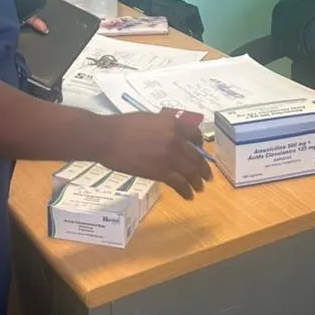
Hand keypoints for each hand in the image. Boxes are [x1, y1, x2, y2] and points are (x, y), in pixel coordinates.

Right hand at [95, 111, 212, 200]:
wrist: (107, 138)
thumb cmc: (122, 126)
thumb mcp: (149, 118)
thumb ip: (164, 126)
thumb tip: (170, 134)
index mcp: (173, 124)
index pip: (196, 136)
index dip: (200, 147)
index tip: (200, 154)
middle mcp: (176, 139)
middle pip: (196, 157)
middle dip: (203, 169)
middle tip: (207, 177)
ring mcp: (169, 156)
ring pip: (190, 172)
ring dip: (197, 182)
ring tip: (199, 189)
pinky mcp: (160, 172)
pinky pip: (179, 183)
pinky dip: (186, 191)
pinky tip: (188, 196)